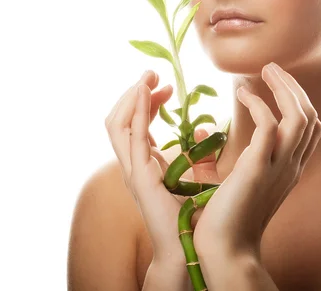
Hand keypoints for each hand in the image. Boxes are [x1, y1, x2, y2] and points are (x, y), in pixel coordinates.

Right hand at [105, 70, 216, 263]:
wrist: (190, 246)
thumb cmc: (195, 214)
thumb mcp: (198, 174)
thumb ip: (198, 153)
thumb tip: (203, 130)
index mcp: (146, 162)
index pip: (136, 124)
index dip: (146, 102)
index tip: (165, 86)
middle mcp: (134, 164)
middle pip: (121, 119)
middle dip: (134, 94)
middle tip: (152, 74)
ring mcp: (133, 169)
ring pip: (117, 124)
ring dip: (131, 97)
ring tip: (147, 78)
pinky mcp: (139, 175)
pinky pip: (131, 136)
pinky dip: (135, 111)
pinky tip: (145, 92)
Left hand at [192, 62, 320, 259]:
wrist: (224, 250)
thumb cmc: (225, 219)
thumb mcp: (232, 182)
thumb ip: (224, 156)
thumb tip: (201, 130)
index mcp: (289, 169)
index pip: (311, 128)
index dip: (299, 100)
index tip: (277, 84)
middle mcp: (291, 165)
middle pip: (310, 115)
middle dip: (294, 87)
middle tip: (272, 69)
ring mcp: (279, 166)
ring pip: (300, 116)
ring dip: (284, 88)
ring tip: (266, 71)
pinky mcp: (258, 167)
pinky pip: (269, 125)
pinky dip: (259, 104)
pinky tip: (243, 94)